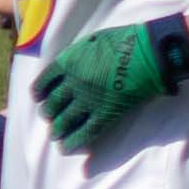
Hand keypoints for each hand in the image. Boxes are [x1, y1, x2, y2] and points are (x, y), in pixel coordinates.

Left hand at [34, 13, 188, 146]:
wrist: (150, 52)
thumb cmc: (124, 41)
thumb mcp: (91, 40)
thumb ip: (75, 55)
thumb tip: (67, 67)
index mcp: (67, 63)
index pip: (42, 84)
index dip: (39, 94)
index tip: (39, 99)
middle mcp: (73, 83)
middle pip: (51, 105)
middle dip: (47, 114)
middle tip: (50, 118)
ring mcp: (88, 100)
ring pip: (63, 122)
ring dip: (56, 131)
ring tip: (55, 135)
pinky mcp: (106, 114)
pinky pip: (84, 133)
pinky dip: (72, 143)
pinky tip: (66, 148)